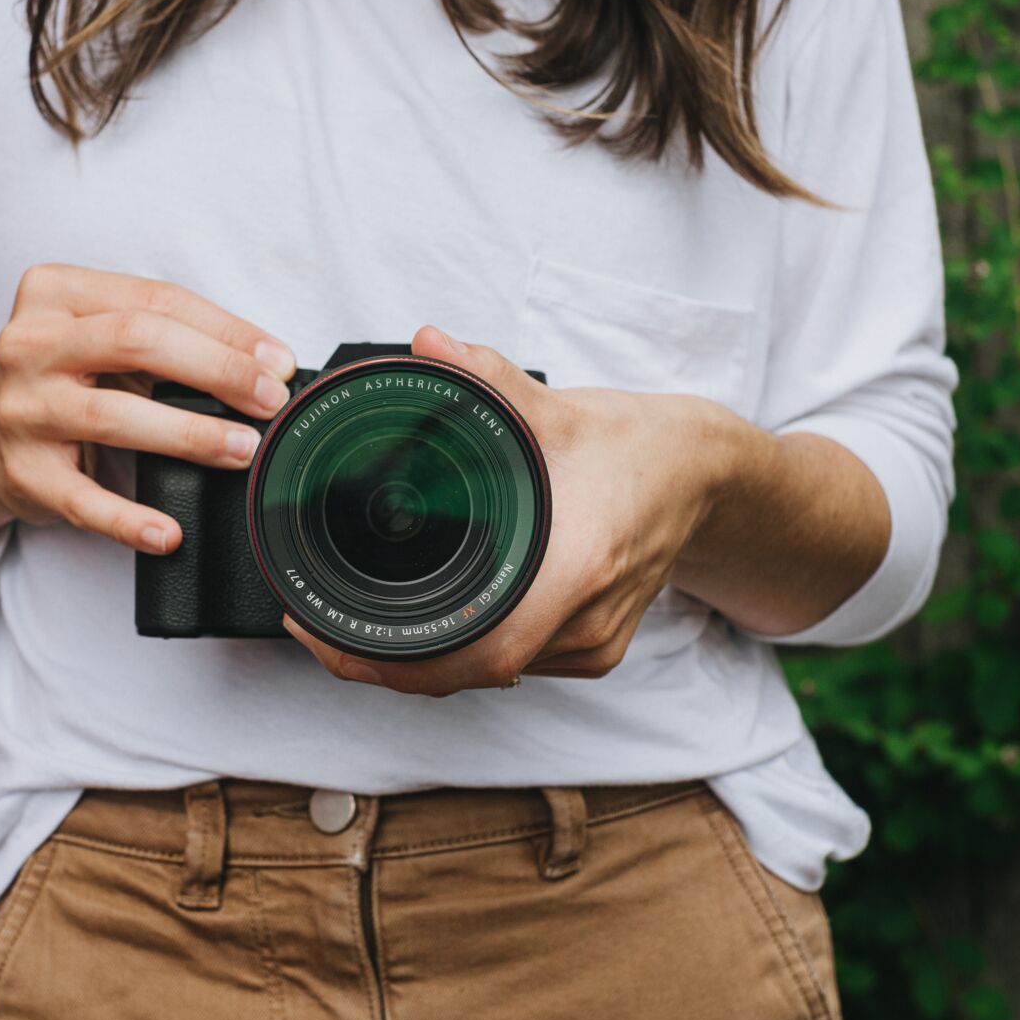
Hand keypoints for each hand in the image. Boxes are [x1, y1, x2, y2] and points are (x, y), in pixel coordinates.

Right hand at [0, 264, 296, 561]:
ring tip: (241, 450)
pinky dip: (129, 520)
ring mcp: (21, 409)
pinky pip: (82, 501)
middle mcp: (29, 344)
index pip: (155, 300)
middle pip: (136, 341)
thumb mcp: (100, 336)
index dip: (225, 329)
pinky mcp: (21, 473)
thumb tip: (265, 364)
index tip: (276, 360)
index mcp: (54, 292)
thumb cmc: (65, 378)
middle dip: (216, 370)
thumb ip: (167, 336)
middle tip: (269, 400)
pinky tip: (168, 532)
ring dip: (189, 434)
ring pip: (113, 415)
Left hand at [283, 325, 742, 696]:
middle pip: (467, 674)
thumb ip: (488, 379)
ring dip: (416, 662)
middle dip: (381, 664)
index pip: (478, 651)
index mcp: (577, 567)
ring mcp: (592, 645)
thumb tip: (429, 343)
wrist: (707, 478)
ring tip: (346, 628)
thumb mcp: (560, 407)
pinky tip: (414, 629)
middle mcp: (586, 623)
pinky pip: (509, 666)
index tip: (328, 635)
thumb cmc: (640, 447)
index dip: (393, 661)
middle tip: (312, 629)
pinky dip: (457, 654)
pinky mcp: (592, 650)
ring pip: (486, 676)